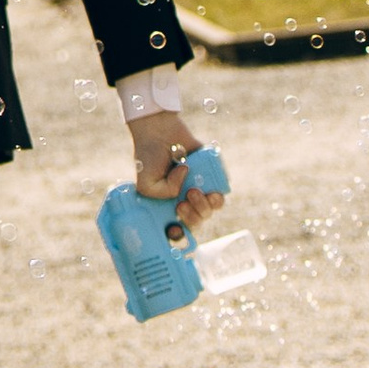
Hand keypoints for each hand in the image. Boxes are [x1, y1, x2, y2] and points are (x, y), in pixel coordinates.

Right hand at [131, 110, 221, 236]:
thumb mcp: (146, 184)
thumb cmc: (149, 158)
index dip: (181, 235)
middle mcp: (186, 199)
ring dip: (205, 206)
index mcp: (169, 206)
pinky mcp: (211, 174)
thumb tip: (187, 185)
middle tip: (183, 201)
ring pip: (211, 208)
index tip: (176, 228)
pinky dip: (217, 191)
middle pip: (198, 220)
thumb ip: (163, 194)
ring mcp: (199, 187)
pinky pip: (222, 190)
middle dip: (194, 216)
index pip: (180, 229)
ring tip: (194, 190)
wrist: (159, 132)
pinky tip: (206, 186)